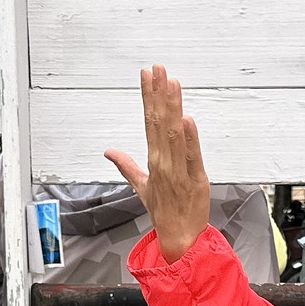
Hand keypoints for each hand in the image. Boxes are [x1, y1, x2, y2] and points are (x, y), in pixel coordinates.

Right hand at [104, 65, 210, 262]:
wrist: (179, 237)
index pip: (149, 122)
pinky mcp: (196, 179)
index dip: (147, 97)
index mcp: (152, 160)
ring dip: (172, 107)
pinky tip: (187, 119)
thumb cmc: (163, 212)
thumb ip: (126, 165)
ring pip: (175, 134)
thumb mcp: (141, 186)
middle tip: (157, 68)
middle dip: (158, 94)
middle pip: (159, 122)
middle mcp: (163, 162)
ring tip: (171, 82)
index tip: (146, 75)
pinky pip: (191, 156)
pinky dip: (190, 138)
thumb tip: (108, 152)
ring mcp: (179, 170)